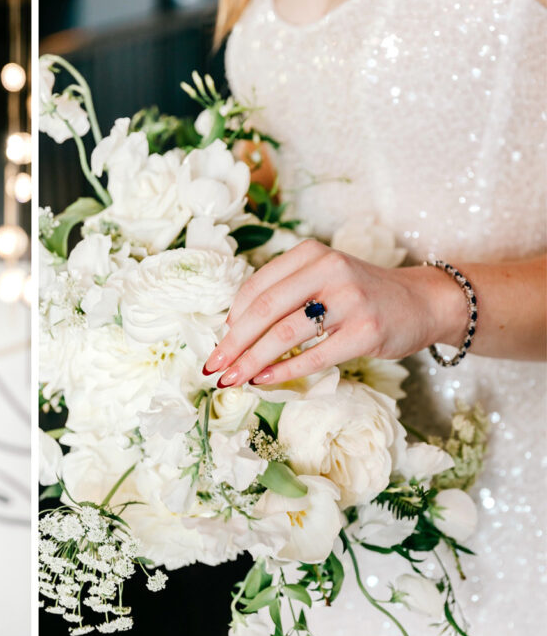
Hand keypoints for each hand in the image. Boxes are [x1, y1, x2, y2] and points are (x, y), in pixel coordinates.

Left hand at [202, 240, 468, 386]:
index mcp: (311, 254)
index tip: (219, 341)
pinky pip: (313, 356)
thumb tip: (233, 331)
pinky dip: (282, 371)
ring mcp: (350, 300)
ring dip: (251, 361)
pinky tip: (262, 381)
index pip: (257, 287)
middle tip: (213, 367)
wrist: (422, 302)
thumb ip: (284, 294)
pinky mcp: (365, 332)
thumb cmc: (360, 295)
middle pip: (264, 310)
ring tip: (231, 379)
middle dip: (233, 343)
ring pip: (284, 334)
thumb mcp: (322, 279)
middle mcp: (329, 270)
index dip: (231, 318)